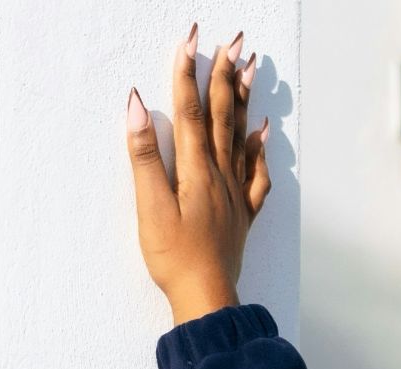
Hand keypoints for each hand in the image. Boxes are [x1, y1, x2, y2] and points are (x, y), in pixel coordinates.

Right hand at [125, 22, 270, 325]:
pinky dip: (260, 150)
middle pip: (222, 117)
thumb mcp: (151, 205)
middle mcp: (222, 175)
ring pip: (242, 138)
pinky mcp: (241, 214)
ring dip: (244, 102)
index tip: (192, 40)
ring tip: (252, 71)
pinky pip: (257, 174)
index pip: (191, 110)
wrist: (207, 297)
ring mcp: (235, 194)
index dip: (189, 73)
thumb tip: (136, 106)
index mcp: (197, 170)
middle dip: (225, 77)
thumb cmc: (174, 256)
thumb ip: (144, 155)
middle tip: (234, 43)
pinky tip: (264, 135)